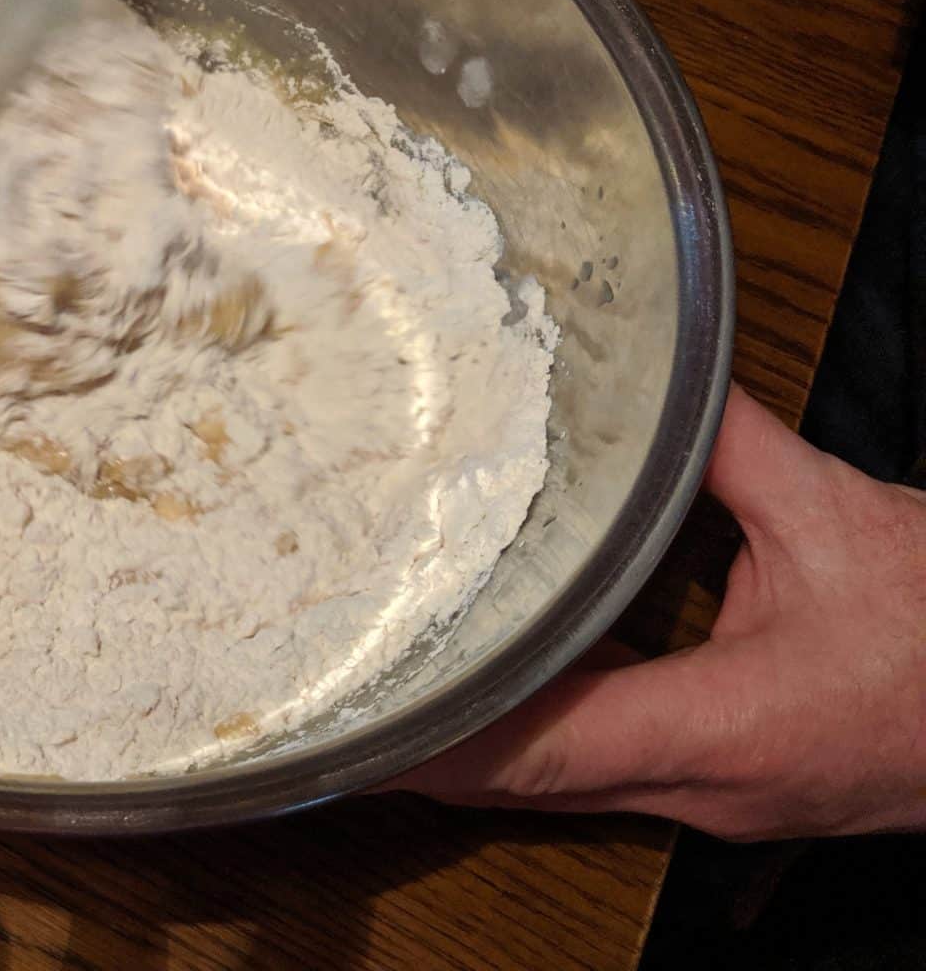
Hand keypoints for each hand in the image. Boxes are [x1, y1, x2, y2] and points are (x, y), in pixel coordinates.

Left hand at [394, 385, 925, 840]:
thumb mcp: (842, 520)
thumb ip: (732, 446)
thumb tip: (653, 379)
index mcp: (726, 726)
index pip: (542, 748)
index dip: (438, 738)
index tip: (358, 723)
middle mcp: (706, 783)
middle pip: (526, 780)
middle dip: (427, 746)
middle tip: (336, 698)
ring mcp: (718, 798)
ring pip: (561, 784)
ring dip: (476, 747)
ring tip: (387, 687)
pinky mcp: (731, 786)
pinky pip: (607, 769)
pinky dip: (539, 737)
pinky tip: (498, 686)